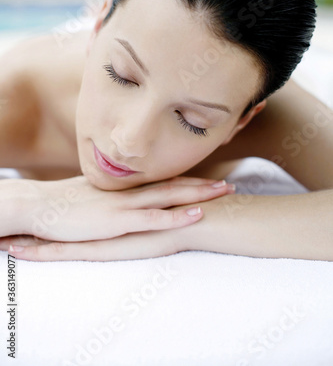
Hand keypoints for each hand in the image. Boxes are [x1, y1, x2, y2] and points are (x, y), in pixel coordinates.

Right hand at [20, 175, 234, 243]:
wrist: (39, 206)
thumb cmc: (64, 205)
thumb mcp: (93, 200)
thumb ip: (112, 201)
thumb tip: (122, 204)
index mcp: (125, 189)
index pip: (162, 182)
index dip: (187, 181)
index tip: (209, 179)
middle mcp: (130, 193)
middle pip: (173, 185)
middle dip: (203, 185)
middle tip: (230, 184)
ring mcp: (126, 205)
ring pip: (170, 197)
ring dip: (199, 194)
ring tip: (225, 192)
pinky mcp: (117, 221)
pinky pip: (153, 218)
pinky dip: (177, 216)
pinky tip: (197, 215)